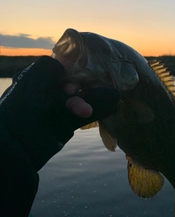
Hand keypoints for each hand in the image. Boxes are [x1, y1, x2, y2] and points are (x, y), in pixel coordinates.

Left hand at [0, 56, 118, 169]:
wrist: (16, 149)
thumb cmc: (21, 111)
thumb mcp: (32, 82)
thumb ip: (48, 67)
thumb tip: (66, 67)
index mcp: (38, 78)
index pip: (63, 68)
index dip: (77, 69)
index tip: (87, 73)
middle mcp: (49, 92)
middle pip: (76, 83)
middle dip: (91, 84)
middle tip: (108, 85)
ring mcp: (58, 109)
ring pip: (83, 100)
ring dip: (98, 98)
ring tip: (116, 97)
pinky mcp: (66, 125)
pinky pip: (84, 116)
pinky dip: (97, 112)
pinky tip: (111, 107)